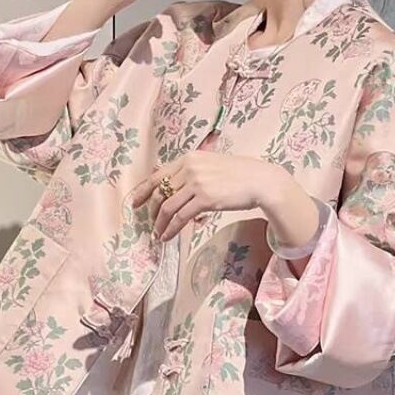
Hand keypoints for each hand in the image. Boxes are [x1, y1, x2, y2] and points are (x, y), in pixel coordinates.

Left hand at [130, 150, 291, 240]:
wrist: (259, 180)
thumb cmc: (239, 175)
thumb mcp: (211, 165)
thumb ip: (192, 173)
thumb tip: (176, 189)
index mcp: (189, 158)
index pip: (157, 175)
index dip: (143, 191)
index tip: (135, 203)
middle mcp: (189, 168)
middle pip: (160, 192)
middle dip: (152, 211)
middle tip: (151, 224)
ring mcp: (197, 183)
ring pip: (168, 206)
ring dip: (160, 223)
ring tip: (158, 234)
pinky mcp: (205, 199)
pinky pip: (181, 217)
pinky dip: (171, 229)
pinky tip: (167, 236)